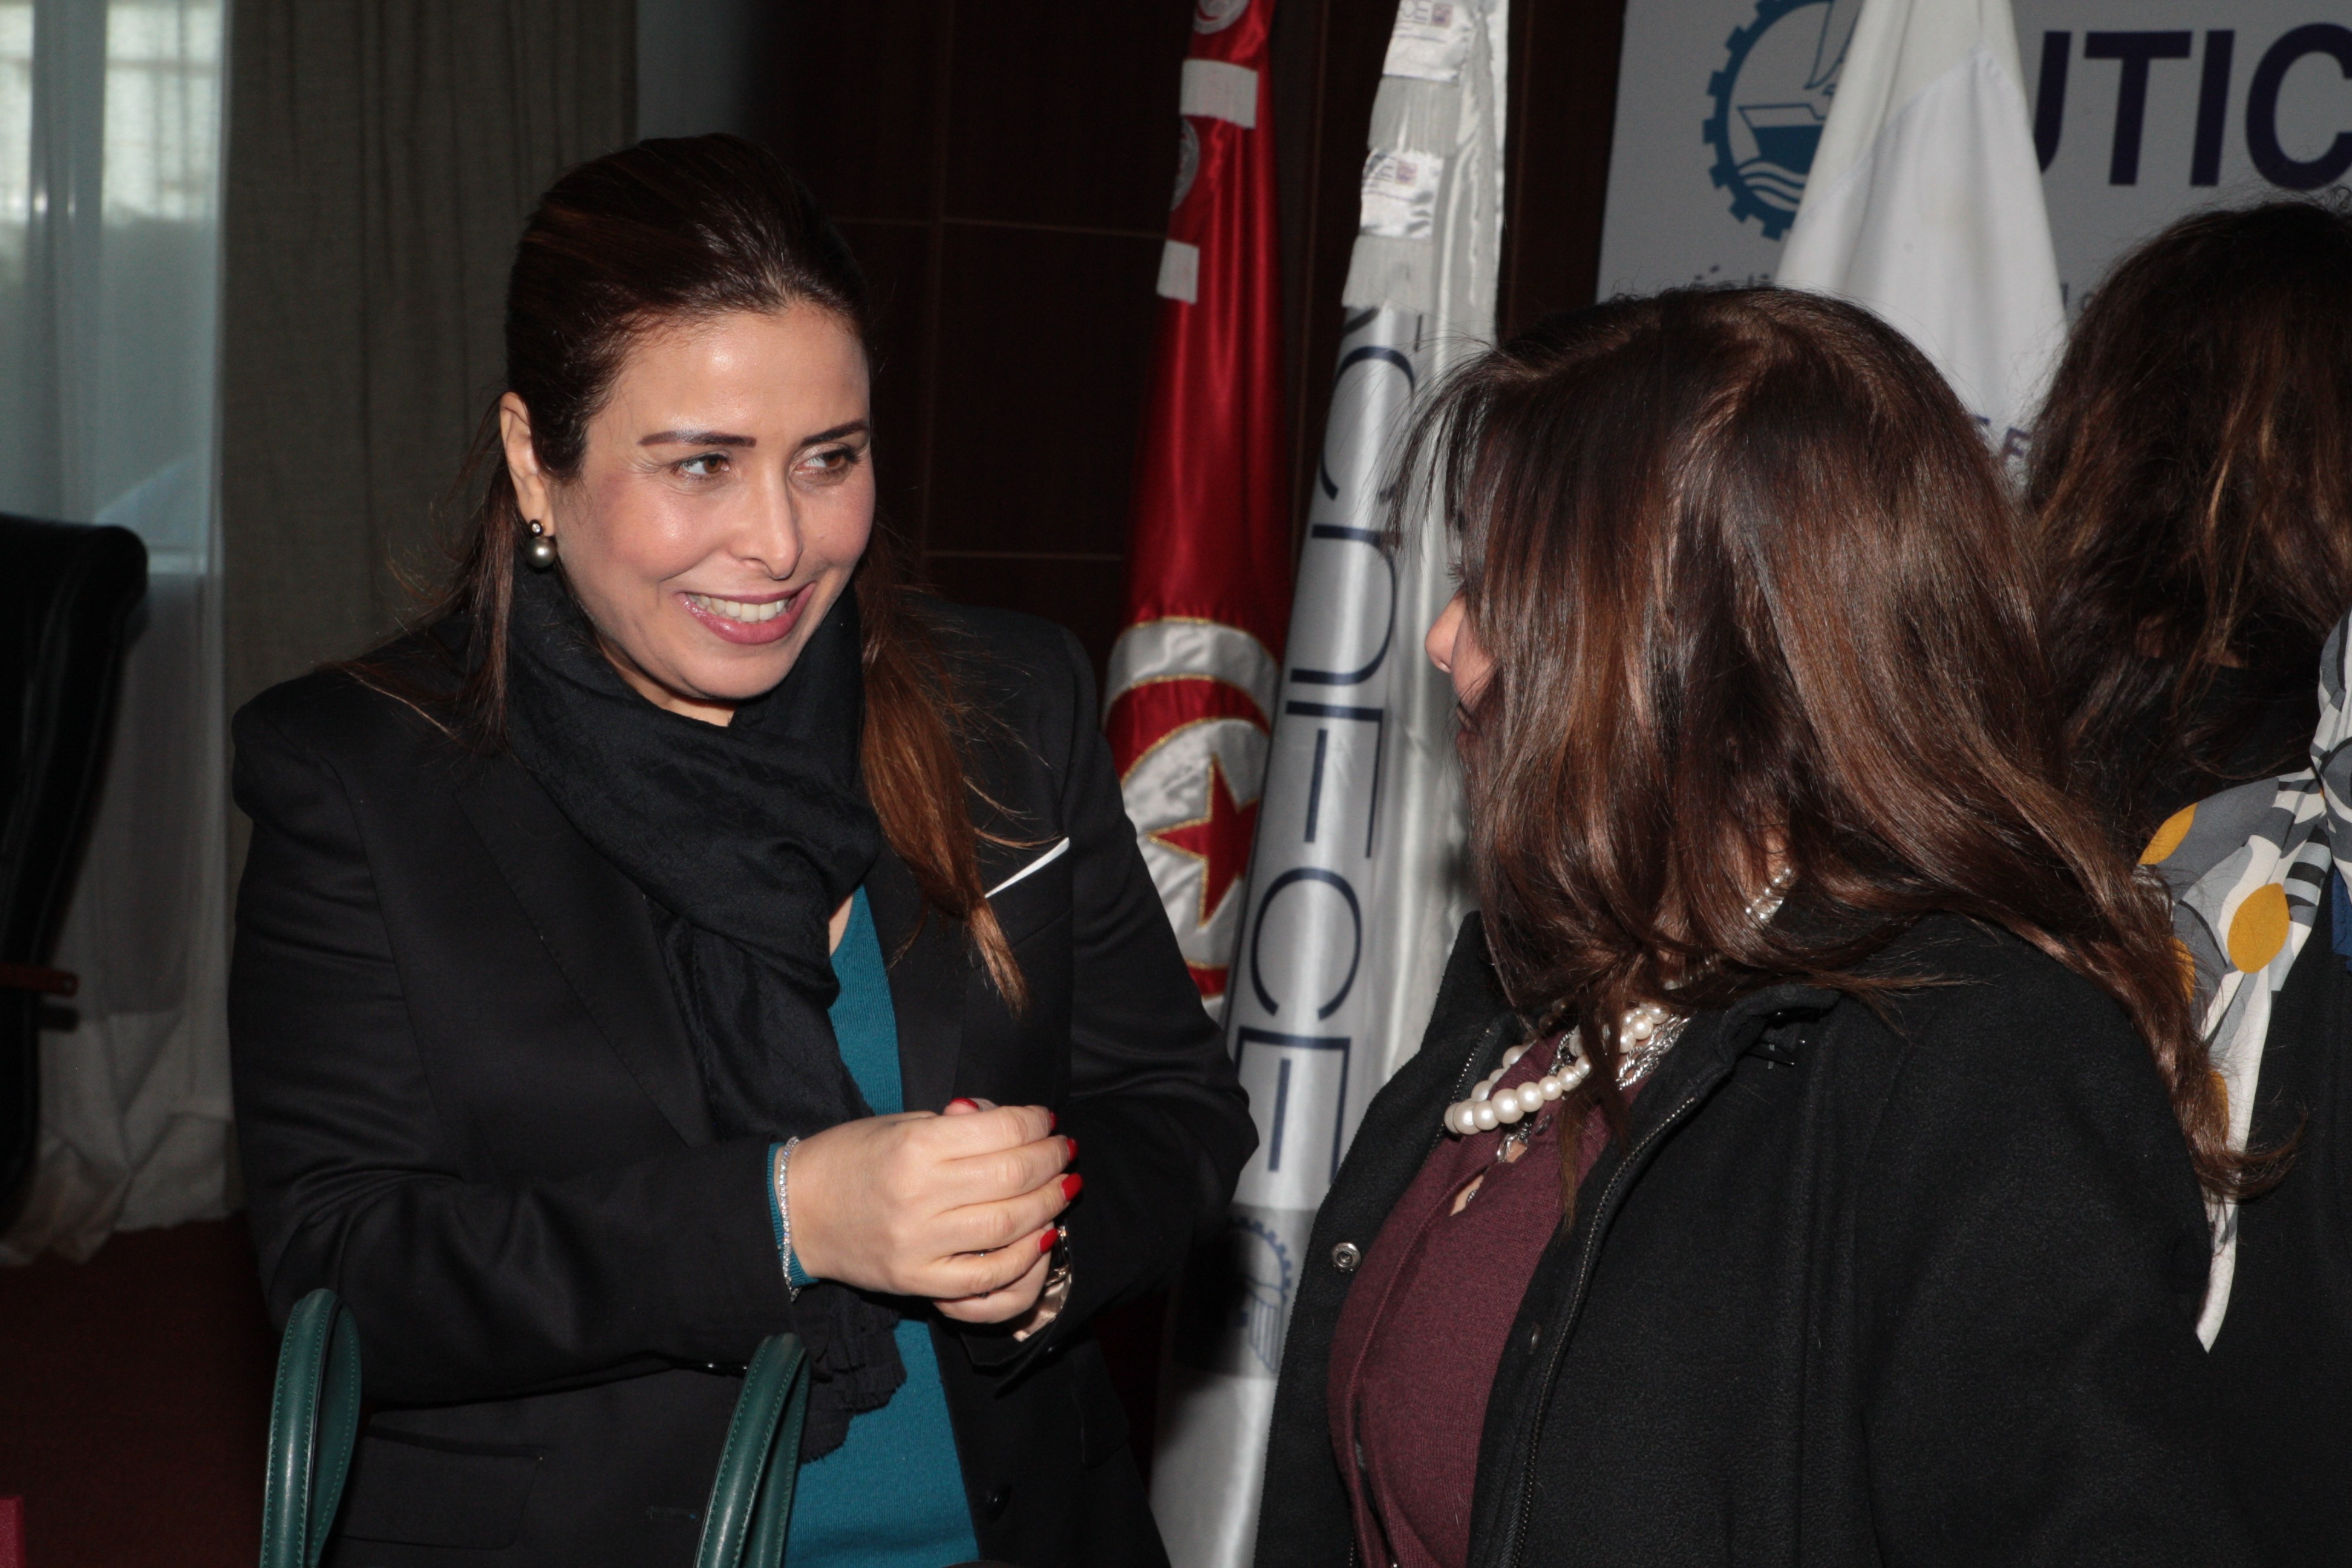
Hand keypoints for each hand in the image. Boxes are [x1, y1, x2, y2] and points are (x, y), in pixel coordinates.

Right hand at [786, 1100, 1076, 1319]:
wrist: (796, 1212)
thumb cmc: (851, 1157)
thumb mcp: (900, 1122)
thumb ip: (958, 1124)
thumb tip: (1015, 1124)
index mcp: (916, 1146)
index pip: (1002, 1132)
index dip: (1036, 1123)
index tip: (1047, 1120)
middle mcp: (920, 1196)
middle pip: (1013, 1178)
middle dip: (1051, 1161)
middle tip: (1066, 1151)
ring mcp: (920, 1245)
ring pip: (1008, 1227)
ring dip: (1049, 1205)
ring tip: (1064, 1188)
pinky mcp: (917, 1282)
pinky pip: (985, 1279)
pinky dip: (1023, 1260)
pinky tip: (1042, 1237)